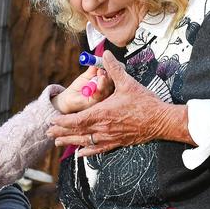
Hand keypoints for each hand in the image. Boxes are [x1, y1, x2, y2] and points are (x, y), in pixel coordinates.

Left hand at [47, 50, 192, 155]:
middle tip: (48, 134)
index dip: (62, 122)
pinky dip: (87, 152)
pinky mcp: (117, 143)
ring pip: (85, 142)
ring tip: (58, 143)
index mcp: (102, 113)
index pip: (76, 119)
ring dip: (70, 142)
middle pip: (77, 132)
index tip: (52, 121)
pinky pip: (98, 150)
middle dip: (61, 133)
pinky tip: (81, 154)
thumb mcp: (127, 83)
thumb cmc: (145, 103)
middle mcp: (103, 128)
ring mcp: (109, 137)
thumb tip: (105, 55)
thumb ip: (113, 69)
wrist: (161, 121)